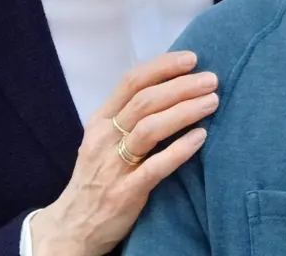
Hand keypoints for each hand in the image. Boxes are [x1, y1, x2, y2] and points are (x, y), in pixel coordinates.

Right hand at [30, 50, 217, 255]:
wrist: (73, 226)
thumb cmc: (98, 176)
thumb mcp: (104, 140)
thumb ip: (130, 117)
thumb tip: (174, 87)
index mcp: (100, 120)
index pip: (131, 81)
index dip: (163, 66)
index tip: (192, 59)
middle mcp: (104, 138)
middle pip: (145, 101)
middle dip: (181, 86)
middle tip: (211, 80)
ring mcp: (113, 166)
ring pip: (150, 128)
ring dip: (185, 111)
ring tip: (212, 102)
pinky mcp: (125, 193)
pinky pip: (155, 167)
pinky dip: (180, 149)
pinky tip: (200, 137)